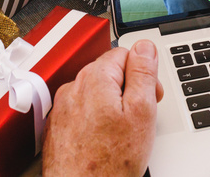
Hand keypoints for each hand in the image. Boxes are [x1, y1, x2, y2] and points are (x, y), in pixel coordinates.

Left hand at [43, 40, 164, 176]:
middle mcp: (74, 88)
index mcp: (96, 78)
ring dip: (111, 104)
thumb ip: (143, 73)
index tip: (151, 93)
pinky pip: (82, 110)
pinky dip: (95, 119)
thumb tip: (144, 46)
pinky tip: (104, 139)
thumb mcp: (141, 111)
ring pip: (96, 92)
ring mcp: (63, 107)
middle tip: (140, 116)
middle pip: (110, 71)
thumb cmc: (110, 163)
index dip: (144, 73)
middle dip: (128, 88)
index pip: (125, 53)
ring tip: (122, 131)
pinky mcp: (58, 125)